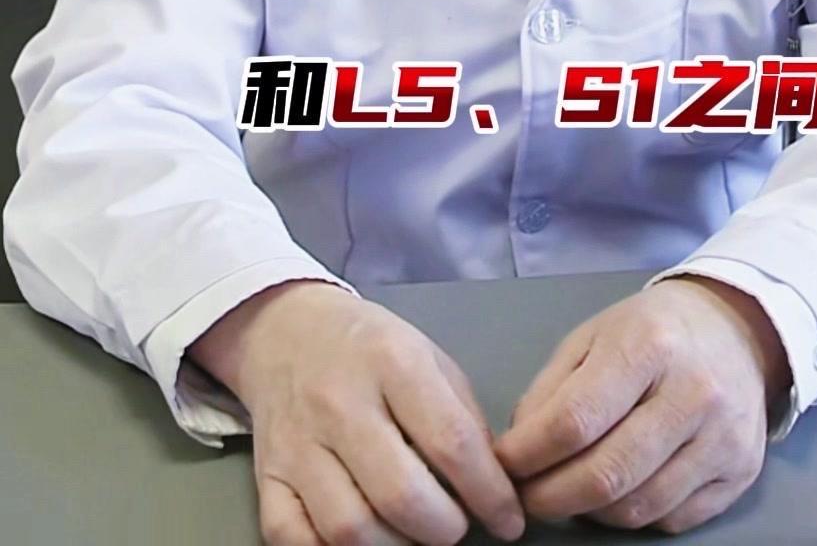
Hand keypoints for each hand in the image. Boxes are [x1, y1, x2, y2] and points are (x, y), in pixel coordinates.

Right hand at [193, 280, 525, 545]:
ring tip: (414, 533)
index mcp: (391, 361)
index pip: (451, 441)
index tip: (508, 519)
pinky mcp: (267, 477)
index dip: (489, 493)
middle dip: (445, 528)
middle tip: (456, 525)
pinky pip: (294, 541)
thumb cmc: (370, 348)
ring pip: (350, 528)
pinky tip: (364, 539)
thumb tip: (495, 485)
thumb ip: (461, 417)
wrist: (286, 331)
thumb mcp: (427, 356)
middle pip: (400, 495)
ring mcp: (298, 444)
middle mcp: (340, 402)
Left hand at [493, 276, 789, 533]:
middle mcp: (693, 393)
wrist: (735, 329)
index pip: (576, 419)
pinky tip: (616, 493)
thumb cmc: (651, 330)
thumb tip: (518, 449)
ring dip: (589, 511)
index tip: (503, 465)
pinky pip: (671, 519)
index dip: (529, 454)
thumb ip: (551, 389)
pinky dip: (632, 516)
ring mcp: (723, 438)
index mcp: (649, 345)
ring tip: (568, 492)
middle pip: (607, 474)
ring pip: (638, 507)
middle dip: (550, 496)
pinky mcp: (741, 474)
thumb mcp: (593, 336)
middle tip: (526, 497)